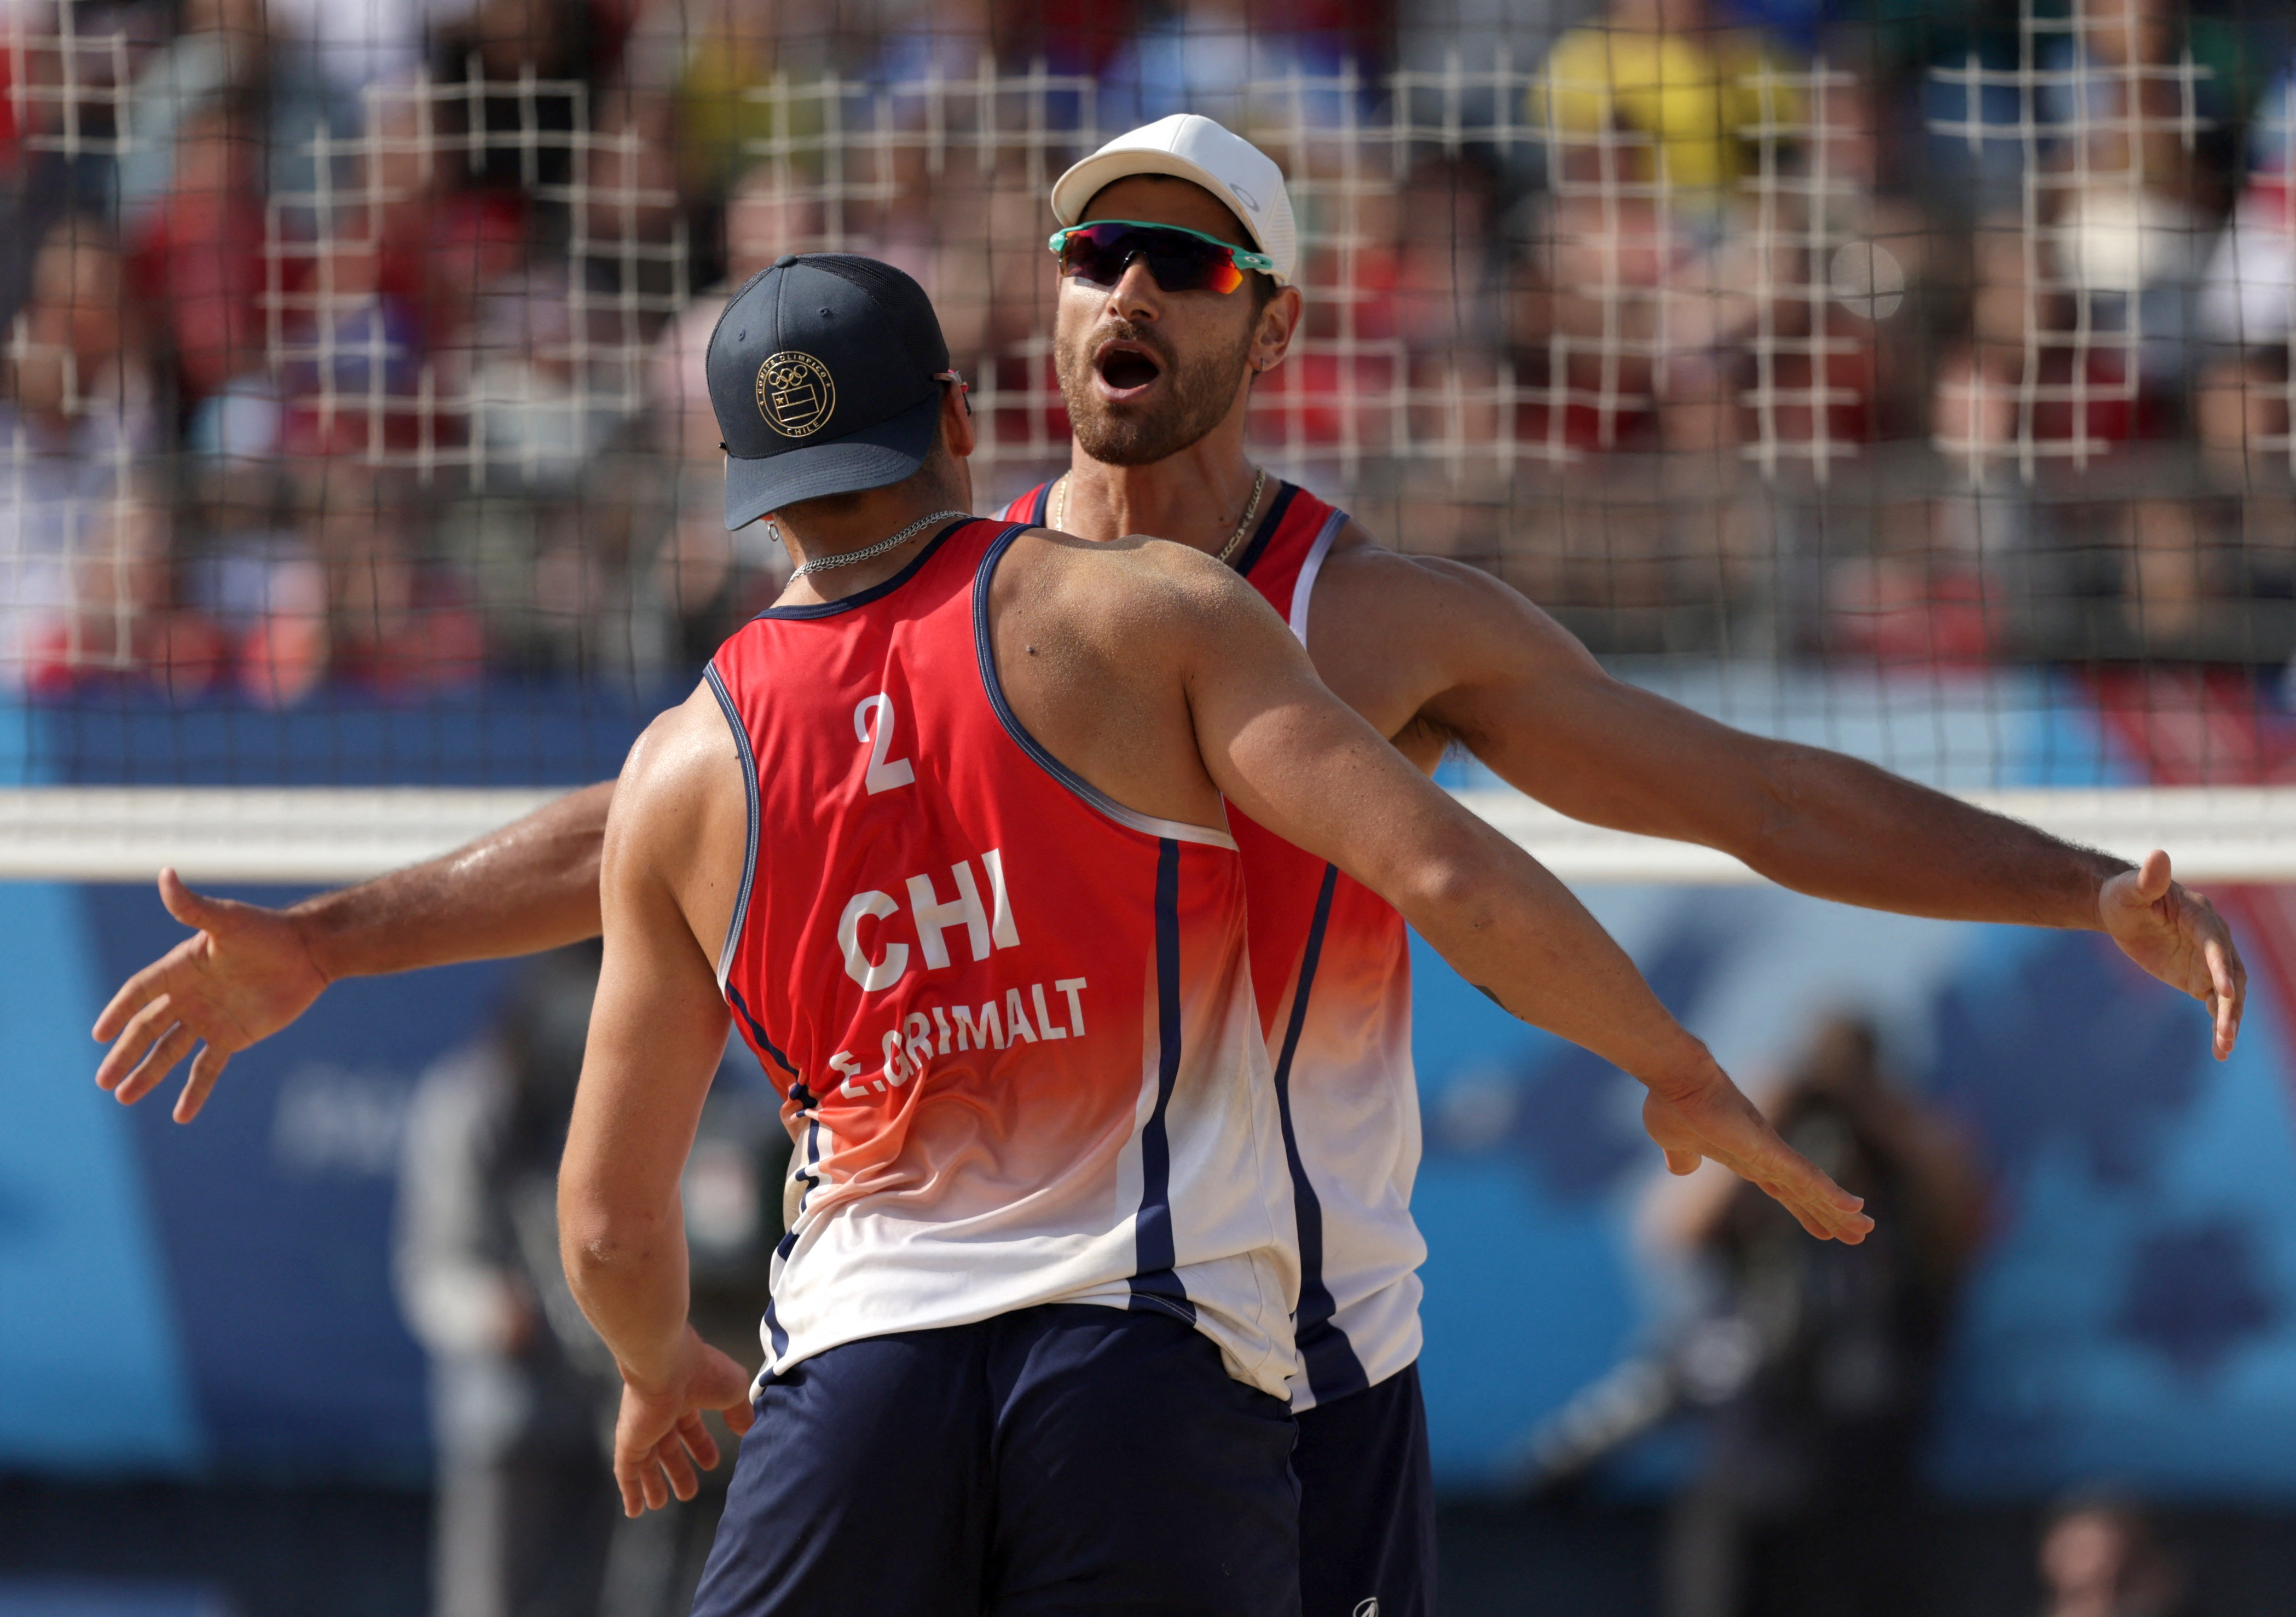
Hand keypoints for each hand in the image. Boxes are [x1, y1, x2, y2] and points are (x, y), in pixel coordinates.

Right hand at [91, 869, 331, 1122]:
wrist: (309, 952)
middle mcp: (188, 996)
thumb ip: (193, 907)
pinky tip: (180, 1115)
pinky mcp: (233, 1037)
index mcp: (180, 969)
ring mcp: (208, 1019)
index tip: (100, 1034)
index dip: (119, 1011)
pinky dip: (194, 1091)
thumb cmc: (267, 931)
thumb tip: (166, 873)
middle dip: (125, 1054)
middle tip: (102, 1081)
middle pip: (148, 1029)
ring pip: (170, 1053)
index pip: (139, 992)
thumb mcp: (227, 920)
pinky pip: (207, 1068)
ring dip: (148, 1075)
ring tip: (123, 1098)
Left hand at [612, 1326, 756, 1516]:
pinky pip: (627, 1472)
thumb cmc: (702, 1373)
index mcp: (686, 1397)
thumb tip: (747, 1429)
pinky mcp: (628, 1442)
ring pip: (647, 1462)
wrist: (664, 1363)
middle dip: (678, 1470)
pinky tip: (634, 1511)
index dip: (701, 1446)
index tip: (710, 1464)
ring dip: (653, 1484)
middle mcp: (661, 1413)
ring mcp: (643, 1429)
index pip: (691, 1427)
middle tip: (688, 1493)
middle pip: (669, 1448)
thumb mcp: (733, 1390)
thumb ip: (740, 1411)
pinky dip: (630, 1492)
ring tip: (659, 1505)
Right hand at [1640, 1065, 1873, 1243]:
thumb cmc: (1672, 1104)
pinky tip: (1854, 1206)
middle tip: (1861, 1233)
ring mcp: (1770, 1152)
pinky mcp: (1771, 1150)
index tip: (1825, 1228)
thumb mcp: (1674, 1142)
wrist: (1674, 1078)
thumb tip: (1682, 1168)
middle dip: (1831, 1214)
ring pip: (1813, 1188)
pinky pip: (1807, 1176)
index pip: (1782, 1189)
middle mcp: (1763, 1156)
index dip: (1803, 1209)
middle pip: (1805, 1192)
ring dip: (1840, 1210)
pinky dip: (1831, 1193)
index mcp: (1744, 1157)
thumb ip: (1682, 1157)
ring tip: (1866, 1229)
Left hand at [2100, 849, 2244, 1059]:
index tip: (2222, 990)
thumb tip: (2158, 855)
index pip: (2214, 942)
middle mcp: (2214, 938)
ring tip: (2224, 1047)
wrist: (2123, 910)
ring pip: (2230, 993)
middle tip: (2226, 1032)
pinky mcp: (2202, 978)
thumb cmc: (2124, 895)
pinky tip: (2221, 1051)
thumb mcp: (2129, 889)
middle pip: (2231, 973)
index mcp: (2199, 915)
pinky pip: (2218, 1004)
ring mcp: (2211, 960)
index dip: (2219, 964)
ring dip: (2230, 1019)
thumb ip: (2146, 879)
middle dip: (2230, 1002)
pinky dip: (2221, 1025)